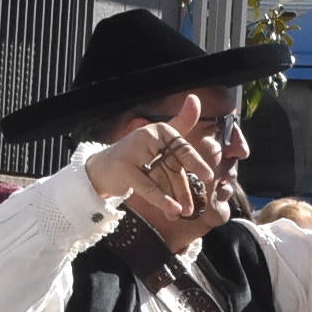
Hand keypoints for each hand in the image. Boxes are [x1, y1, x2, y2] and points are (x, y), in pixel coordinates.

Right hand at [86, 95, 224, 238]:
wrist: (103, 169)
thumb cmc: (138, 156)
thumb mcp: (160, 140)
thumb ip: (180, 124)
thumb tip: (195, 98)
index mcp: (159, 130)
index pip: (181, 148)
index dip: (196, 163)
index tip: (208, 177)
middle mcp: (147, 136)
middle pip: (172, 167)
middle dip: (183, 190)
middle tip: (190, 209)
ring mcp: (133, 151)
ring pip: (161, 179)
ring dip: (173, 199)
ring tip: (180, 213)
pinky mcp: (124, 168)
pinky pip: (148, 186)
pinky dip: (162, 199)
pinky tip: (172, 209)